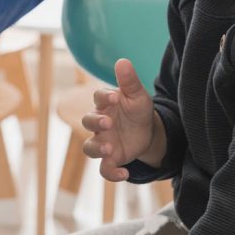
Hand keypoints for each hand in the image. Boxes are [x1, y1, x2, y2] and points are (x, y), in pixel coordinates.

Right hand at [81, 58, 161, 181]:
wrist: (148, 132)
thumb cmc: (138, 110)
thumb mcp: (138, 96)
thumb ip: (129, 81)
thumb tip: (122, 61)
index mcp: (105, 105)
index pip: (98, 98)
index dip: (103, 97)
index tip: (114, 97)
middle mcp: (100, 123)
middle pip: (87, 122)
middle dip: (95, 123)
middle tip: (108, 123)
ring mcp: (103, 142)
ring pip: (89, 147)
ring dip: (98, 149)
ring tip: (110, 150)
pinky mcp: (111, 159)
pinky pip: (104, 169)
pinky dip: (112, 173)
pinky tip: (125, 173)